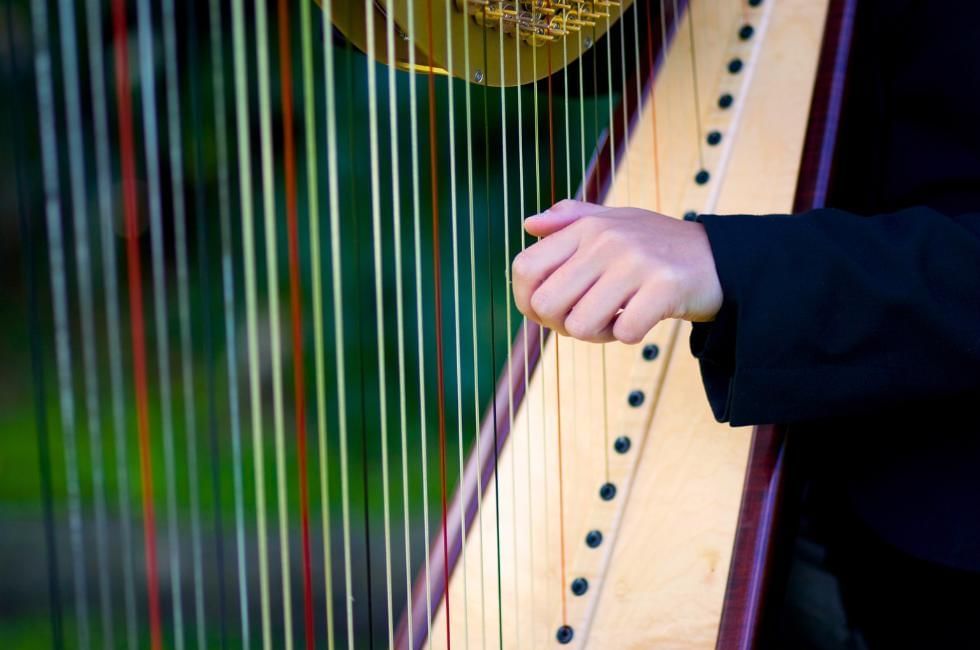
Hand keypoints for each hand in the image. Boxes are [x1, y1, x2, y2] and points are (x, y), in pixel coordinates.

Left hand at [511, 199, 722, 343]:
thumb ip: (569, 220)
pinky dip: (630, 335)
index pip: (523, 269)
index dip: (527, 301)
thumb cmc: (656, 246)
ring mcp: (636, 262)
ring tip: (617, 318)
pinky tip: (642, 319)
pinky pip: (625, 332)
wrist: (719, 258)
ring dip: (598, 334)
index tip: (551, 312)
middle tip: (589, 319)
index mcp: (585, 226)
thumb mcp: (614, 221)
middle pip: (545, 305)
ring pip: (580, 325)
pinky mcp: (664, 286)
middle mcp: (606, 240)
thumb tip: (529, 224)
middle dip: (562, 325)